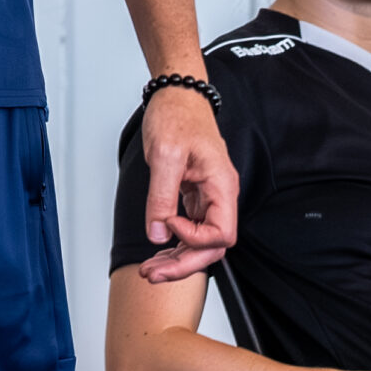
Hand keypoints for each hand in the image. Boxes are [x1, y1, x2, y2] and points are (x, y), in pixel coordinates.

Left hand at [133, 83, 237, 280]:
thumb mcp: (166, 154)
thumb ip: (162, 196)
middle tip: (152, 275)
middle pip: (210, 246)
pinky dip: (173, 243)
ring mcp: (207, 197)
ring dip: (176, 259)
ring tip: (149, 271)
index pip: (221, 234)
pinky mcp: (194, 195)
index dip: (194, 239)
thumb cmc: (177, 115)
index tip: (168, 225)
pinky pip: (189, 228)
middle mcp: (219, 195)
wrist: (176, 95)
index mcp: (221, 185)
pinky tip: (156, 252)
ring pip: (199, 241)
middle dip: (182, 265)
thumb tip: (158, 233)